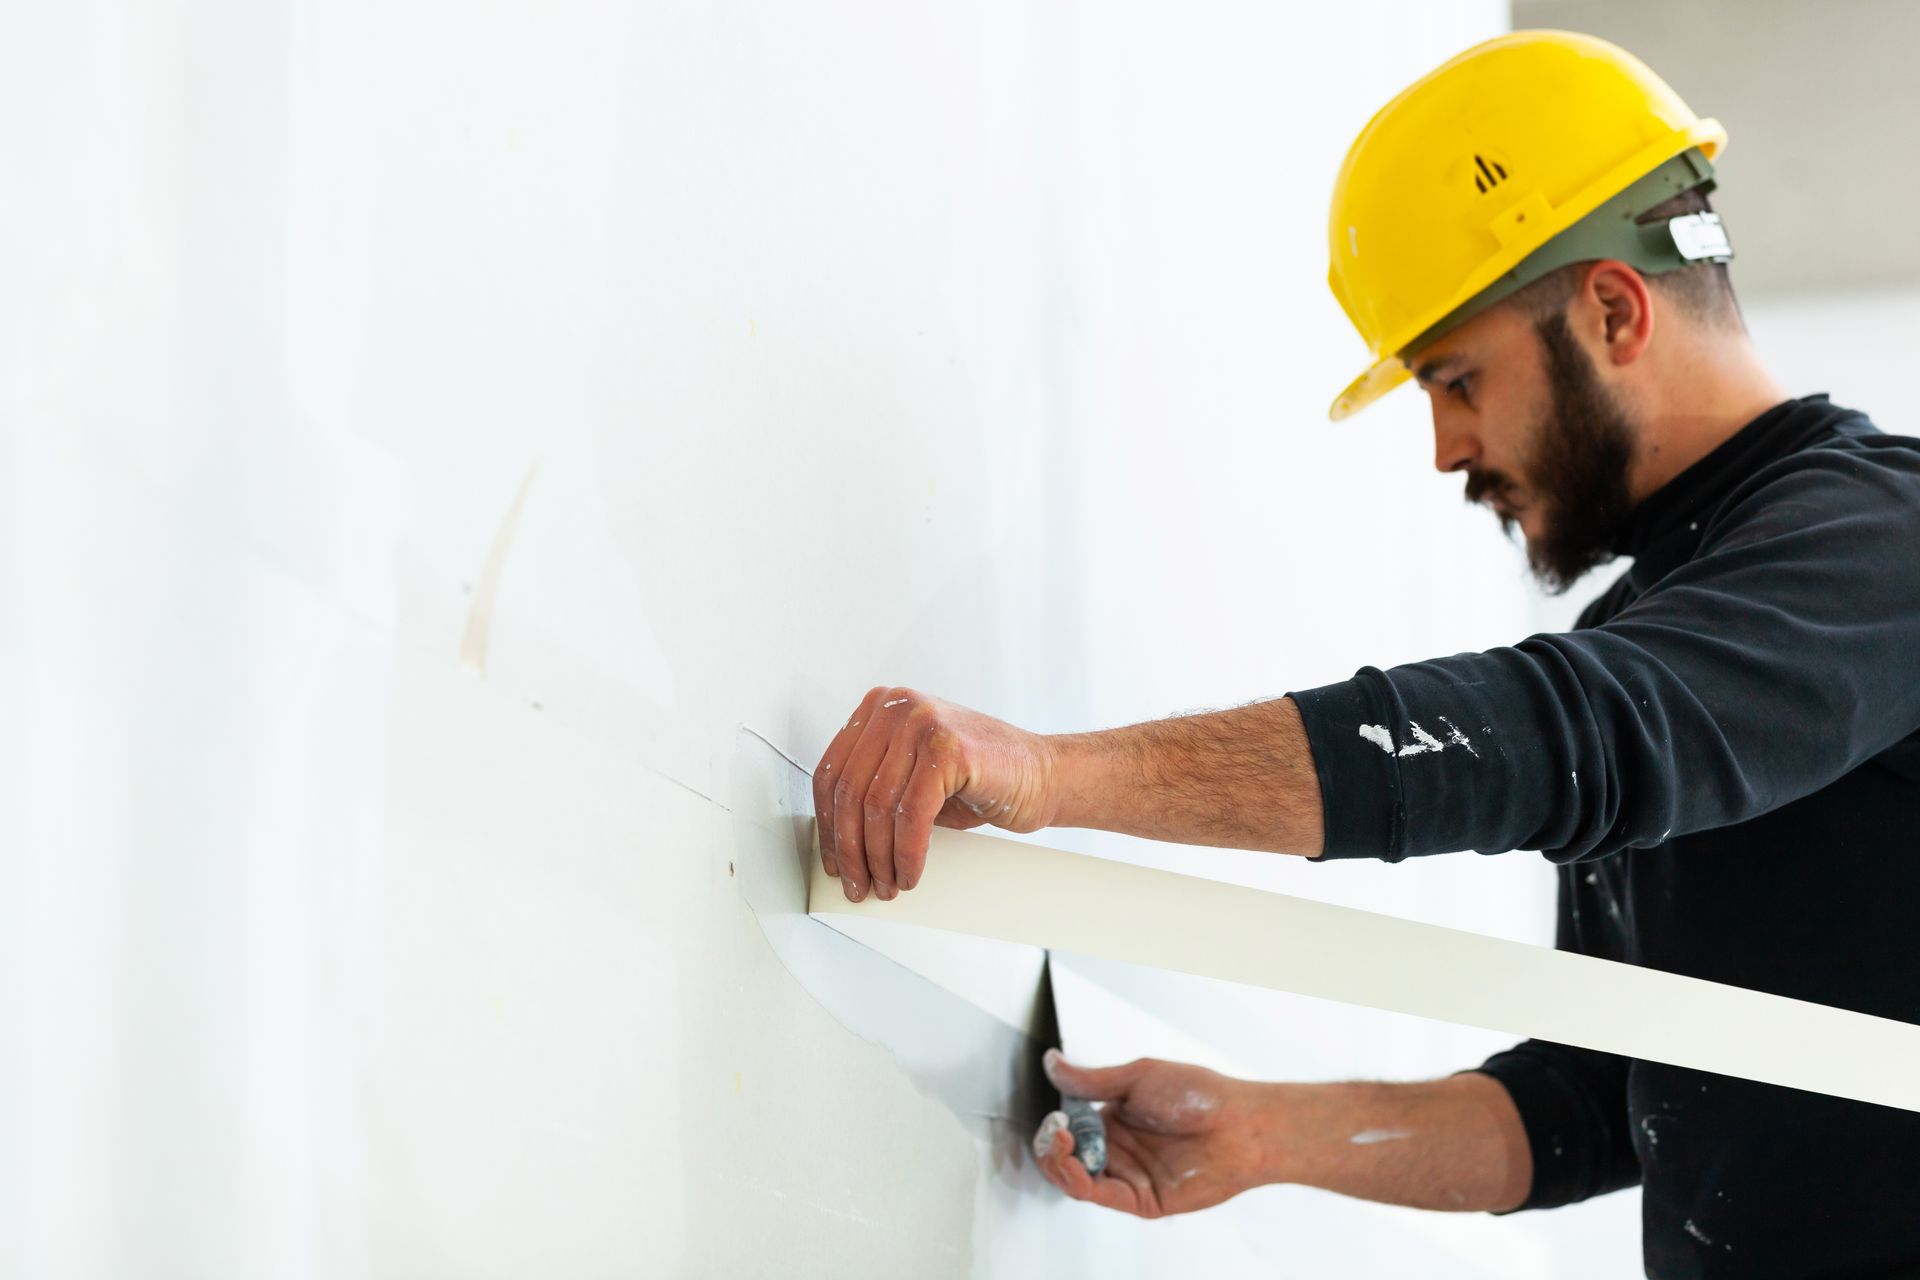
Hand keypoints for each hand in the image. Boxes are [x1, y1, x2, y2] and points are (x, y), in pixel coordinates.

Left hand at [813, 686, 1054, 901]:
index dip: (827, 826)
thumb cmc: (978, 780)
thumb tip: (837, 844)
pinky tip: (910, 873)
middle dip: (850, 849)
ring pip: (876, 806)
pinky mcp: (948, 748)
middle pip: (849, 791)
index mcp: (880, 707)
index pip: (831, 772)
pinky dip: (907, 854)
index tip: (833, 862)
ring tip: (887, 885)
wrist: (1042, 774)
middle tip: (858, 884)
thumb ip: (874, 793)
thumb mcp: (913, 780)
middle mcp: (897, 706)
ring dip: (879, 858)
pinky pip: (911, 815)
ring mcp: (923, 721)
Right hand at [1032, 1051, 1271, 1217]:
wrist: (1241, 1124)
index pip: (1070, 1128)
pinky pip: (1101, 1196)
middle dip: (1051, 1146)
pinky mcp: (1141, 1199)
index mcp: (1115, 1119)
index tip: (1054, 1115)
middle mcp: (1119, 1149)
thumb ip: (1092, 1079)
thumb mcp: (1138, 1077)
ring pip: (1078, 1180)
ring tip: (1061, 1143)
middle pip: (1068, 1157)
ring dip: (1059, 1164)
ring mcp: (1129, 1176)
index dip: (1056, 1125)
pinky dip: (1079, 1182)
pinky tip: (1075, 1163)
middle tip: (1054, 1131)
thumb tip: (1053, 1064)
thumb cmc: (1200, 1095)